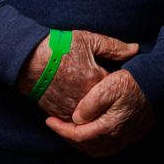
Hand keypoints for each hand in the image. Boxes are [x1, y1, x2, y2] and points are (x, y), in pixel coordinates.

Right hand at [20, 30, 138, 121]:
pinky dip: (82, 117)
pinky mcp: (59, 116)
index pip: (117, 89)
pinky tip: (85, 108)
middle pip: (107, 106)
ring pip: (93, 117)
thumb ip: (114, 47)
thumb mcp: (88, 41)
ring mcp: (71, 110)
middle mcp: (85, 100)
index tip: (120, 79)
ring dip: (96, 111)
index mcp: (95, 81)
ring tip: (96, 100)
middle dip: (110, 100)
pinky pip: (77, 122)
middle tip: (108, 92)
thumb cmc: (58, 47)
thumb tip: (135, 49)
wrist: (27, 60)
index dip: (119, 84)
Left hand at [44, 69, 155, 155]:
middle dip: (69, 138)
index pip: (78, 136)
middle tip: (57, 125)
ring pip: (98, 150)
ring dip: (82, 142)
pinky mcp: (134, 135)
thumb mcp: (109, 85)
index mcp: (109, 127)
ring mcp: (127, 138)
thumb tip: (77, 118)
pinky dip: (95, 143)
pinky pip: (109, 147)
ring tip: (71, 129)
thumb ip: (90, 103)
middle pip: (86, 147)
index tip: (49, 120)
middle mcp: (118, 137)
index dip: (60, 130)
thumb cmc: (135, 83)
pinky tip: (91, 132)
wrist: (161, 84)